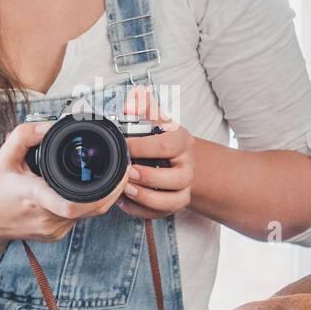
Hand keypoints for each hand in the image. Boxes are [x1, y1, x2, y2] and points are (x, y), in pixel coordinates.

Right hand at [0, 119, 131, 243]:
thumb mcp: (4, 156)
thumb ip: (25, 135)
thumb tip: (49, 126)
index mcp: (34, 196)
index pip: (71, 204)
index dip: (102, 193)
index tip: (117, 176)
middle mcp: (47, 216)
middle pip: (92, 209)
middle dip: (113, 190)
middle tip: (124, 170)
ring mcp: (53, 229)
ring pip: (89, 214)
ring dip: (102, 196)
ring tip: (109, 176)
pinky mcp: (57, 234)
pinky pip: (81, 219)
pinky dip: (88, 204)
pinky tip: (87, 190)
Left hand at [117, 84, 194, 219]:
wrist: (175, 158)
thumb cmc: (160, 138)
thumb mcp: (154, 119)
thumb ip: (144, 107)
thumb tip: (137, 95)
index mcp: (182, 141)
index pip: (168, 145)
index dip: (143, 147)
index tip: (123, 145)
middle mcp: (188, 166)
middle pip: (177, 178)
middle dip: (149, 177)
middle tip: (128, 172)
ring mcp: (184, 188)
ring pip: (173, 201)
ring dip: (147, 198)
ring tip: (126, 189)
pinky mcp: (175, 204)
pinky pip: (160, 214)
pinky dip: (140, 210)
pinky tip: (124, 200)